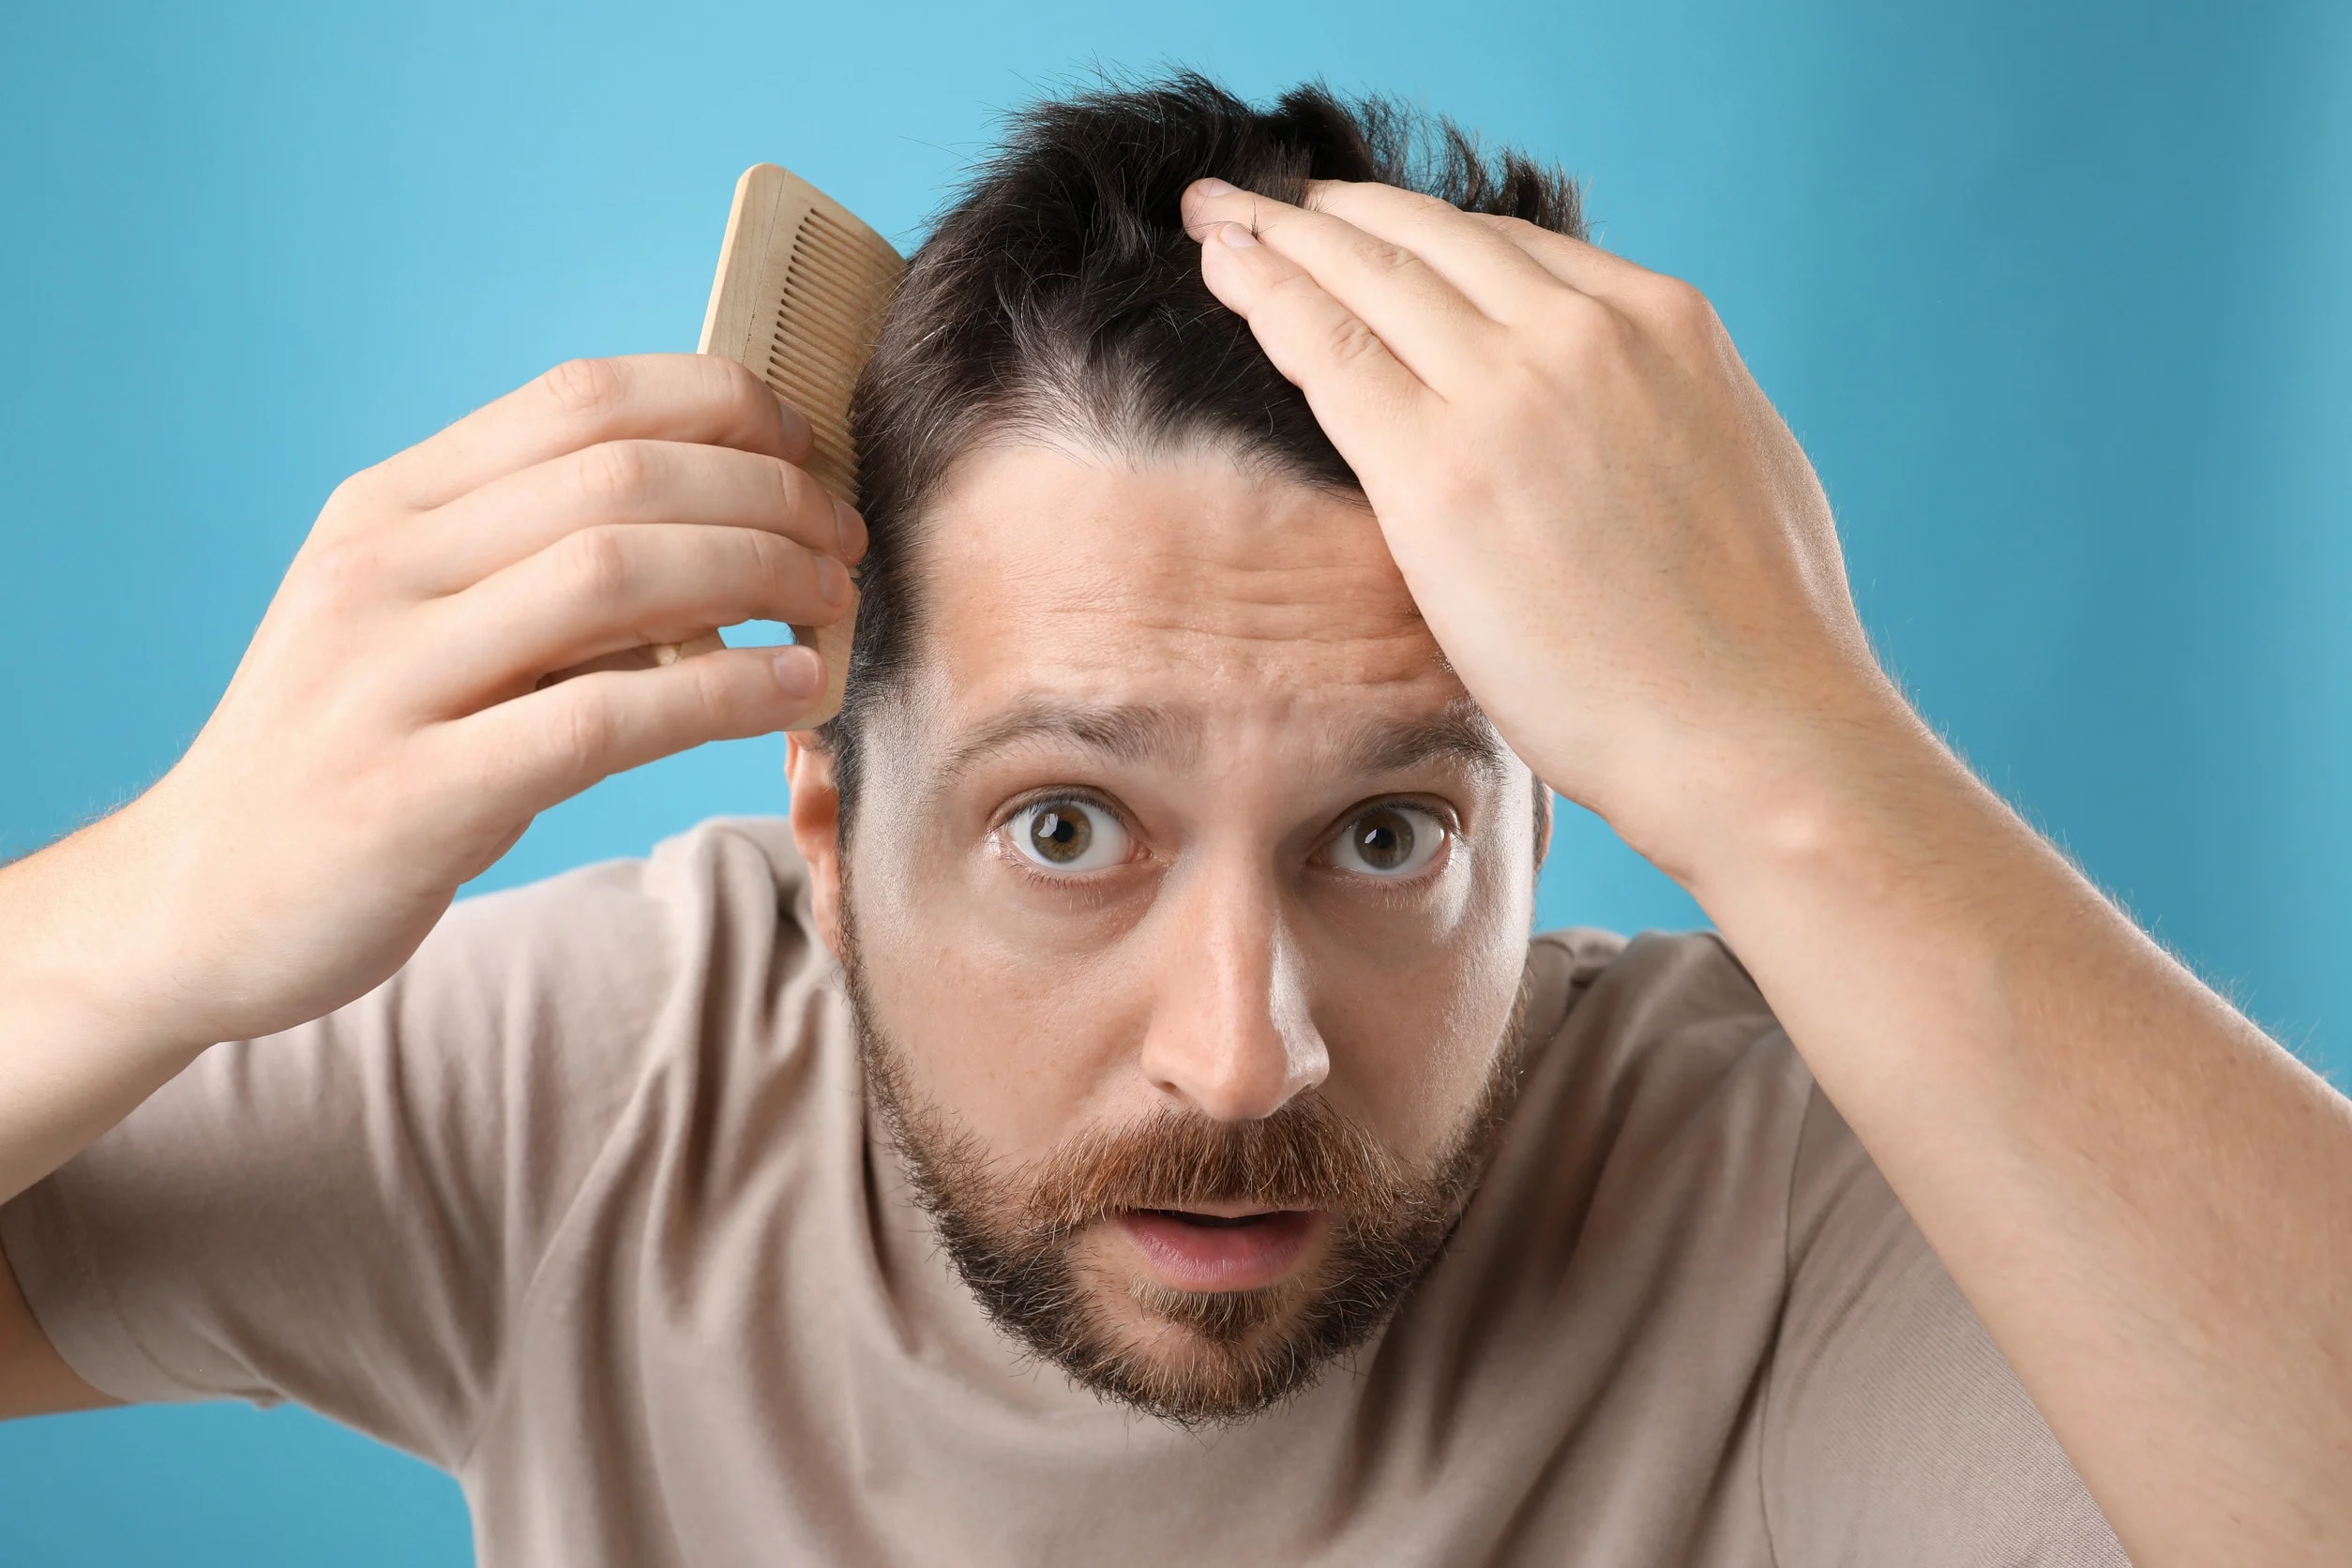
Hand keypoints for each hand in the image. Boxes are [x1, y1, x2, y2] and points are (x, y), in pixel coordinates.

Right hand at [39, 353, 859, 1050]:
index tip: (803, 448)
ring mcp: (384, 679)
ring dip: (759, 577)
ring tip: (833, 605)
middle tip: (842, 539)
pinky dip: (722, 693)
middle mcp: (380, 570)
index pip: (579, 399)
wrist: (200, 904)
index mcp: (390, 508)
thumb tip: (732, 530)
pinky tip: (790, 691)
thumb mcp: (430, 631)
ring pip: (616, 576)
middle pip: (620, 477)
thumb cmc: (357, 756)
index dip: (718, 405)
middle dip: (767, 495)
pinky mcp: (410, 795)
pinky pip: (602, 719)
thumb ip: (548, 572)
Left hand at [1181, 178, 1905, 878]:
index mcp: (1666, 324)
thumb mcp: (1734, 464)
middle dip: (1333, 211)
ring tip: (1218, 218)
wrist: (1754, 729)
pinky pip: (1329, 348)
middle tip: (1261, 200)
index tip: (1366, 233)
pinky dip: (1265, 294)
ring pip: (1366, 276)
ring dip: (1279, 236)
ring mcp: (1511, 391)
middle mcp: (1586, 331)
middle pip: (1427, 241)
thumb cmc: (1756, 643)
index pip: (1511, 251)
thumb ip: (1658, 413)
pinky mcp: (1439, 468)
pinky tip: (1222, 270)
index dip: (1420, 237)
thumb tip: (1617, 423)